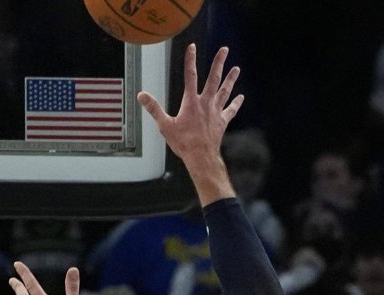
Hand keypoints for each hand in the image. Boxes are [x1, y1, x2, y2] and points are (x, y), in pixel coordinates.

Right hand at [138, 44, 243, 203]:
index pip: (190, 75)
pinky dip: (236, 103)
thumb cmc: (183, 143)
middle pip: (214, 78)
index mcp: (191, 102)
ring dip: (231, 79)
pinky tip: (241, 97)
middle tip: (224, 50)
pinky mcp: (222, 121)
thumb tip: (142, 95)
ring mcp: (216, 111)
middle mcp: (206, 103)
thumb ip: (154, 108)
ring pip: (225, 91)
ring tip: (236, 69)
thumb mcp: (165, 125)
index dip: (190, 60)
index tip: (192, 47)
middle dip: (219, 63)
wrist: (201, 157)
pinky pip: (231, 110)